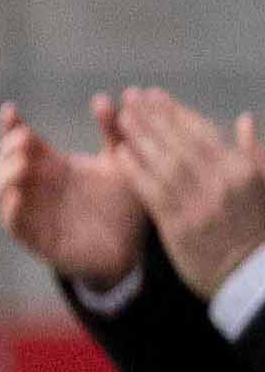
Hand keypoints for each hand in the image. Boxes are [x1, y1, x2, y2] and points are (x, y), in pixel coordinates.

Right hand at [0, 100, 148, 284]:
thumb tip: (103, 98)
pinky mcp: (35, 237)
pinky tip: (18, 195)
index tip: (10, 110)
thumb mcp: (122, 162)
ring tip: (23, 165)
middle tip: (26, 140)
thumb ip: (114, 131)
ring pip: (0, 190)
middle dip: (7, 149)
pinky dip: (11, 208)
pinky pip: (13, 222)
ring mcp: (33, 211)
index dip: (10, 126)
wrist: (131, 248)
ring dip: (5, 175)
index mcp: (52, 165)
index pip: (20, 141)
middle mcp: (36, 186)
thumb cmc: (124, 205)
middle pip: (3, 161)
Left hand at [108, 84, 264, 289]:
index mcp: (243, 169)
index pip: (204, 132)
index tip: (155, 95)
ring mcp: (200, 204)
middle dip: (154, 117)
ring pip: (165, 161)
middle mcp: (223, 182)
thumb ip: (255, 153)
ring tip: (121, 116)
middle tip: (131, 97)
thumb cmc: (259, 228)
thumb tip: (244, 119)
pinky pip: (153, 191)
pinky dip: (136, 169)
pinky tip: (119, 152)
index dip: (177, 112)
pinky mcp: (179, 226)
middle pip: (180, 141)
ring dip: (141, 136)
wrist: (251, 276)